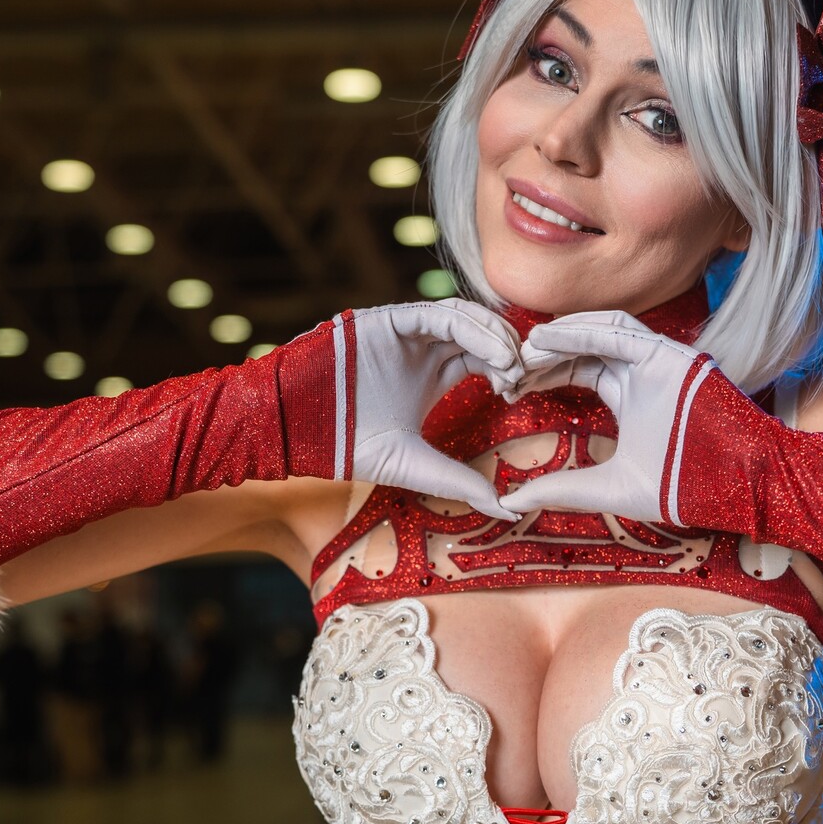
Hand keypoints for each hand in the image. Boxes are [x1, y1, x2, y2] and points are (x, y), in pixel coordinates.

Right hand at [297, 299, 523, 520]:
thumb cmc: (346, 445)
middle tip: (526, 375)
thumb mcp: (414, 465)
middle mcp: (422, 349)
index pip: (483, 359)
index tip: (521, 392)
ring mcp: (407, 332)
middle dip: (508, 350)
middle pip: (481, 334)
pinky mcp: (389, 320)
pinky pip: (438, 314)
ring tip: (513, 364)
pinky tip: (493, 353)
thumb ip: (458, 480)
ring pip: (465, 318)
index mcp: (431, 376)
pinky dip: (471, 327)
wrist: (297, 429)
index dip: (507, 370)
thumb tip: (506, 509)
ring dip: (495, 336)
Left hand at [499, 310, 754, 525]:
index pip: (579, 369)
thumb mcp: (610, 488)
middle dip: (545, 354)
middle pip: (584, 347)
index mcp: (630, 395)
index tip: (510, 388)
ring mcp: (657, 358)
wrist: (735, 485)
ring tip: (525, 349)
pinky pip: (621, 331)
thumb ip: (563, 489)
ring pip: (600, 330)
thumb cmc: (683, 487)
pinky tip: (549, 339)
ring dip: (560, 336)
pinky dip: (583, 331)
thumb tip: (510, 502)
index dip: (545, 373)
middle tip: (508, 368)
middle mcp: (641, 371)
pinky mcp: (670, 352)